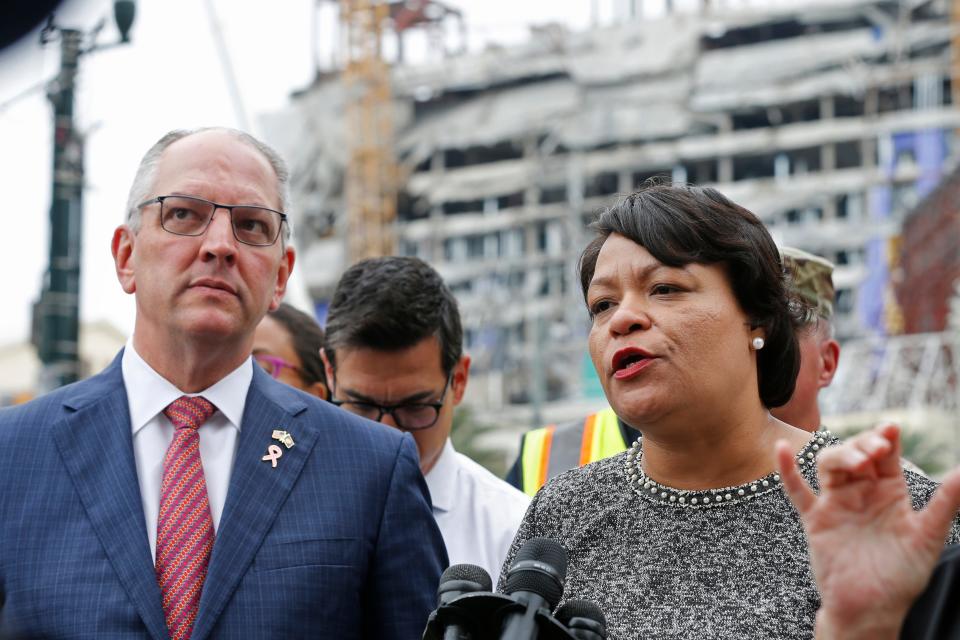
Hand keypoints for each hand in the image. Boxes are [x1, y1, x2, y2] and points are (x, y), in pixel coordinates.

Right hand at [775, 424, 959, 639]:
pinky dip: (787, 470)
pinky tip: (781, 449)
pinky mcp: (815, 519)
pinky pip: (797, 491)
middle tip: (876, 450)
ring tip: (858, 461)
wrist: (871, 610)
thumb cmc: (901, 577)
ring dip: (840, 455)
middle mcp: (861, 492)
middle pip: (855, 453)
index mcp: (889, 492)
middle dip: (864, 444)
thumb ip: (944, 504)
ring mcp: (836, 503)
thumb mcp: (927, 537)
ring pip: (830, 465)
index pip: (886, 455)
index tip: (891, 429)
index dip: (886, 437)